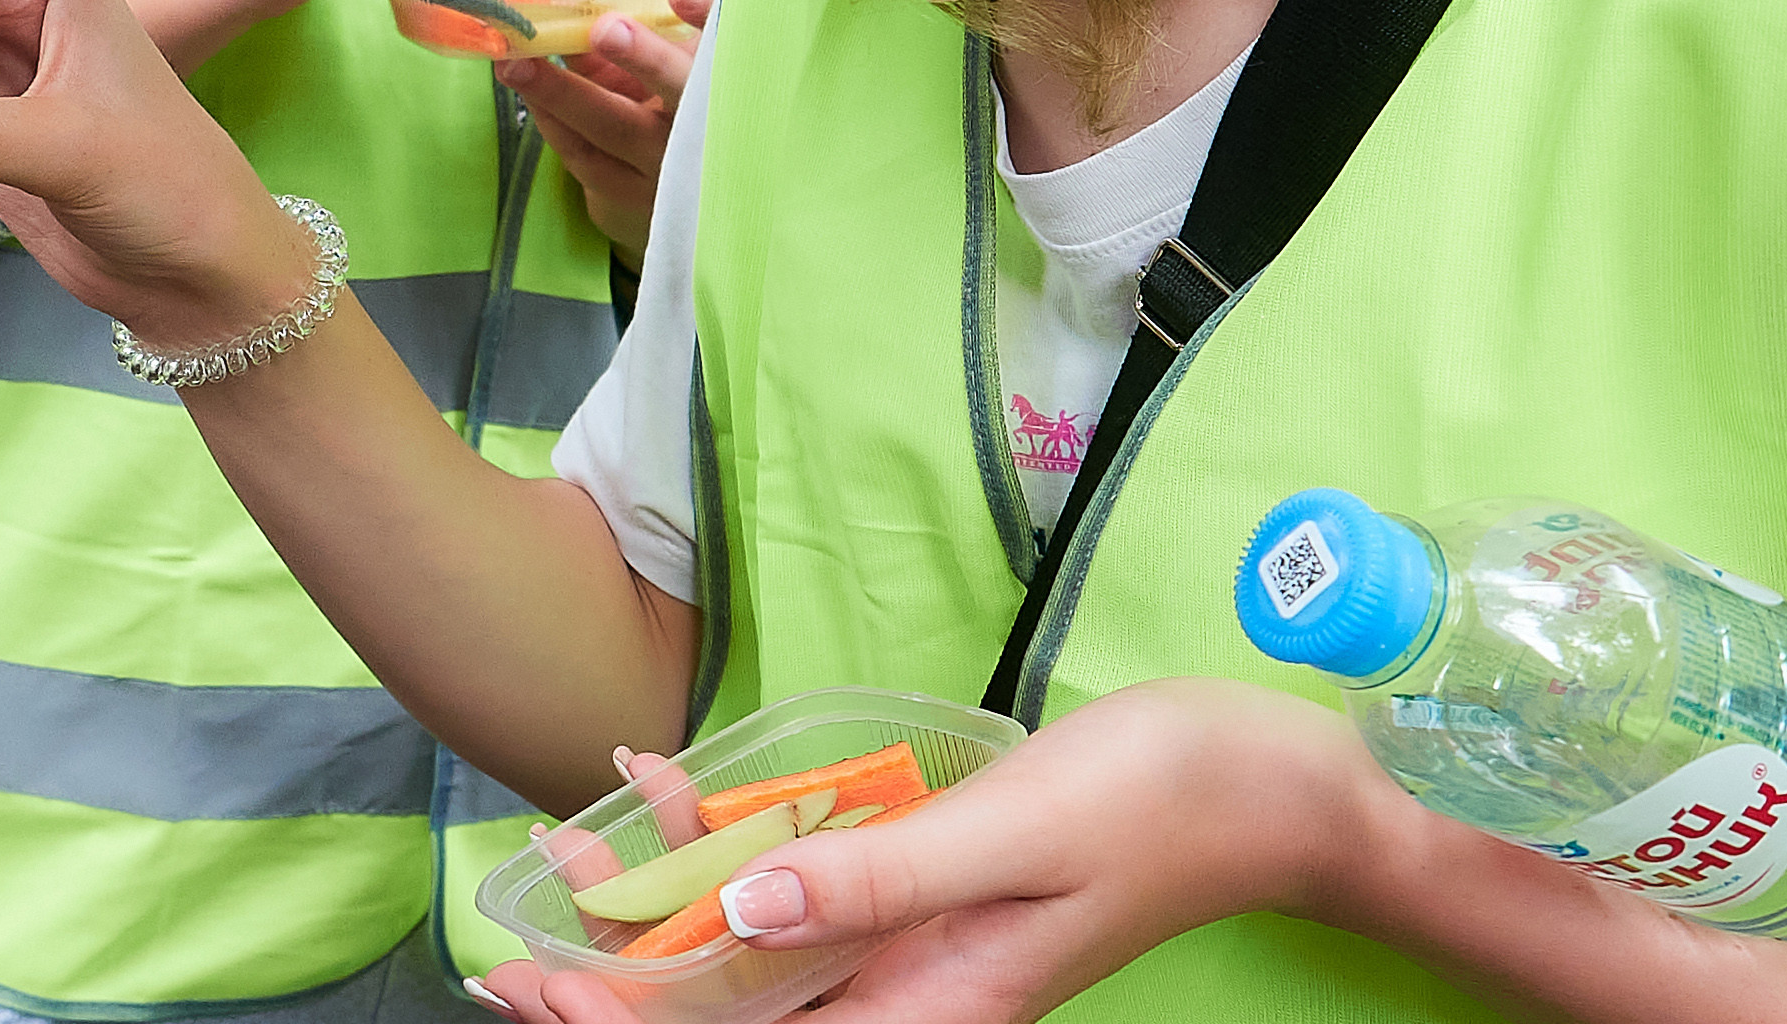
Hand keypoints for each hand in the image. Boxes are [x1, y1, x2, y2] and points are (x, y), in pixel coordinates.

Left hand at [466, 682, 1414, 1023]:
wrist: (1277, 785)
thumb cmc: (1162, 800)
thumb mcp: (1010, 835)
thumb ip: (873, 880)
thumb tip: (736, 908)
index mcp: (932, 1008)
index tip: (537, 981)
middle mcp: (913, 994)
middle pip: (734, 1014)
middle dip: (615, 980)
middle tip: (509, 938)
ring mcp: (919, 946)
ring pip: (757, 950)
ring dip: (658, 909)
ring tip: (565, 851)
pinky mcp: (926, 894)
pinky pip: (807, 888)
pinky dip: (731, 846)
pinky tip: (669, 791)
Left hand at [494, 0, 714, 262]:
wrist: (669, 178)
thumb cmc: (656, 89)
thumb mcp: (644, 41)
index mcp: (720, 74)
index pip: (724, 42)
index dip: (708, 15)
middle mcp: (701, 122)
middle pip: (679, 90)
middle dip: (643, 57)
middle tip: (606, 27)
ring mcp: (666, 166)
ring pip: (617, 128)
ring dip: (564, 93)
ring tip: (517, 61)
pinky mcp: (629, 195)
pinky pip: (586, 157)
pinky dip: (552, 120)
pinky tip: (524, 88)